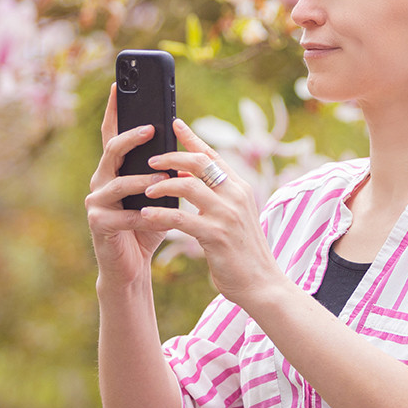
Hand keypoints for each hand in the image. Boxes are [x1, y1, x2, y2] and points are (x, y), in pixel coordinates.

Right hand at [86, 83, 173, 286]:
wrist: (130, 267)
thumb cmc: (147, 225)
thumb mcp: (159, 194)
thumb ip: (165, 172)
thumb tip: (185, 148)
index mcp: (114, 169)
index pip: (113, 133)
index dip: (115, 109)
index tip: (118, 84)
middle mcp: (100, 180)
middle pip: (112, 149)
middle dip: (132, 137)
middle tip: (152, 128)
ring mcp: (96, 202)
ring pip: (118, 182)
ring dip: (143, 180)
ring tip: (164, 180)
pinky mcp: (99, 224)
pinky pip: (123, 215)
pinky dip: (143, 215)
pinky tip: (159, 217)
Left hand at [139, 118, 285, 310]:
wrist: (262, 284)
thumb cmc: (242, 250)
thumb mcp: (233, 216)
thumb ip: (215, 195)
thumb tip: (185, 177)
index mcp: (240, 187)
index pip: (213, 154)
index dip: (192, 137)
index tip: (175, 123)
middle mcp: (236, 195)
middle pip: (199, 163)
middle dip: (172, 158)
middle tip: (150, 160)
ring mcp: (227, 215)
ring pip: (188, 187)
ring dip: (162, 186)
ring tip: (146, 189)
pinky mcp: (216, 236)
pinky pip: (182, 219)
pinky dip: (161, 215)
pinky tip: (146, 215)